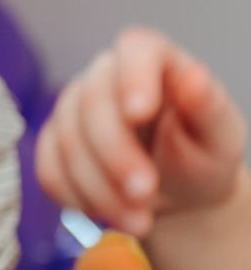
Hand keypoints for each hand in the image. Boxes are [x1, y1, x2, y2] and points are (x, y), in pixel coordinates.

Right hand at [37, 28, 248, 236]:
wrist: (177, 194)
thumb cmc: (202, 158)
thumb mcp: (221, 138)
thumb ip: (210, 107)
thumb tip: (195, 75)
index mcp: (154, 60)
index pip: (135, 48)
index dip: (132, 77)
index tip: (140, 113)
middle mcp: (106, 75)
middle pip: (92, 103)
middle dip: (116, 155)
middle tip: (145, 194)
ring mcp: (72, 107)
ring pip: (67, 142)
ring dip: (100, 188)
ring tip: (139, 221)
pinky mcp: (51, 142)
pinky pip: (49, 169)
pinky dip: (79, 199)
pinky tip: (109, 214)